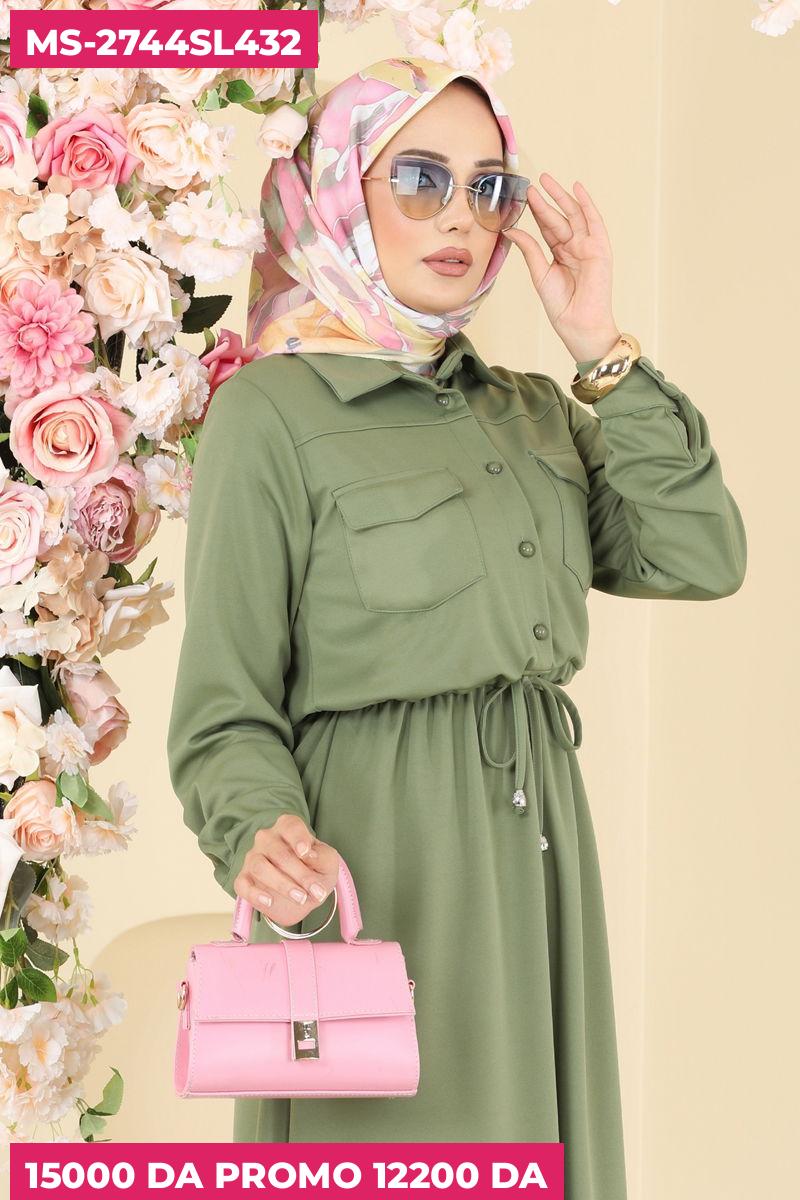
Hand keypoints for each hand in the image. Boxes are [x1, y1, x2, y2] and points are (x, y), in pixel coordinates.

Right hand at [233, 812, 339, 929]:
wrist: (303, 893)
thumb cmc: (315, 869)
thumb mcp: (328, 862)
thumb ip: (322, 856)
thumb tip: (310, 856)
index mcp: (288, 828)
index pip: (290, 826)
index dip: (298, 838)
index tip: (305, 852)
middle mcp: (267, 838)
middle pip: (278, 852)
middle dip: (299, 874)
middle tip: (315, 891)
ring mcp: (253, 857)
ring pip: (260, 867)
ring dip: (282, 884)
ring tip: (301, 898)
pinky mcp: (244, 878)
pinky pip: (243, 885)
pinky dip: (255, 894)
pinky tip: (269, 902)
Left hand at [501, 173, 620, 363]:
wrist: (579, 323)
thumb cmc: (561, 305)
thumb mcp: (540, 274)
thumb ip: (529, 250)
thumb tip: (511, 229)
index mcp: (560, 255)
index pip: (547, 228)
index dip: (536, 212)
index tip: (523, 197)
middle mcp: (575, 248)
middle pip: (559, 218)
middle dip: (546, 201)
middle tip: (531, 184)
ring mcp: (588, 246)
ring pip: (574, 216)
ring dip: (562, 196)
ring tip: (547, 180)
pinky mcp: (600, 248)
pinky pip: (594, 221)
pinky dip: (586, 204)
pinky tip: (577, 189)